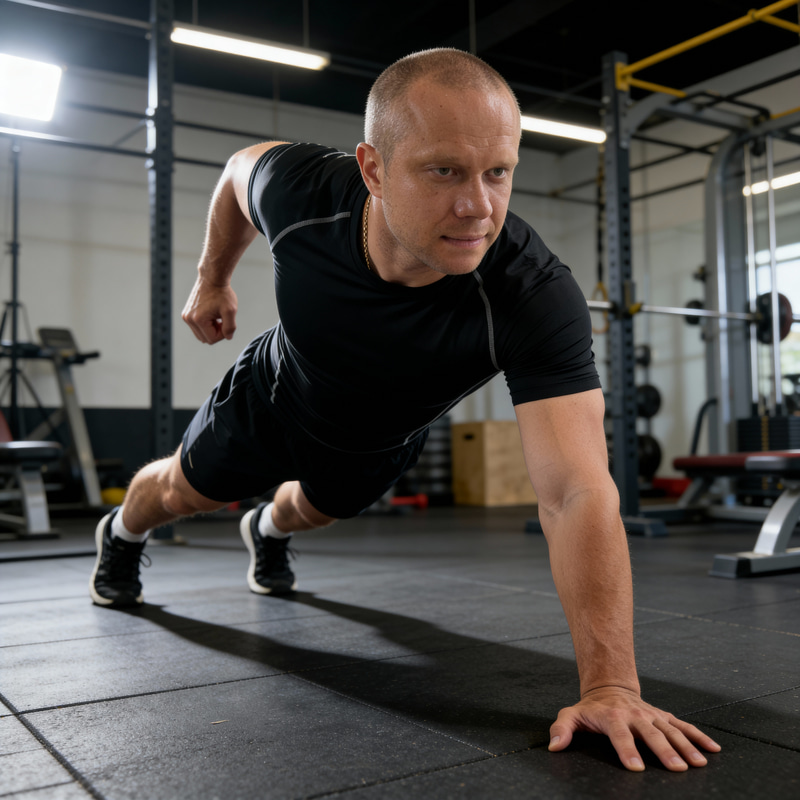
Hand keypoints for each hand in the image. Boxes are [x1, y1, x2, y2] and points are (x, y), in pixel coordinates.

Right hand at [181, 275, 237, 343]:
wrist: (212, 278)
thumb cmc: (221, 292)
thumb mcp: (230, 310)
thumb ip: (230, 327)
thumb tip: (228, 337)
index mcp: (198, 319)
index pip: (212, 339)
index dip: (223, 334)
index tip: (226, 322)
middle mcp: (188, 319)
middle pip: (205, 339)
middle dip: (216, 332)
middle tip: (222, 319)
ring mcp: (186, 316)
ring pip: (201, 334)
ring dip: (211, 329)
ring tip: (217, 316)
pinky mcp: (186, 313)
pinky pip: (197, 327)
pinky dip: (206, 325)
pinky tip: (212, 314)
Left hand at [548, 686, 720, 771]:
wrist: (609, 688)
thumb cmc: (590, 708)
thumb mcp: (571, 714)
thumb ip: (561, 729)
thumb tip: (554, 747)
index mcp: (612, 717)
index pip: (619, 735)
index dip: (627, 750)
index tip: (636, 767)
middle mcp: (635, 715)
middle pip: (650, 734)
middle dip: (664, 751)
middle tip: (677, 768)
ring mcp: (652, 715)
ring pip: (671, 730)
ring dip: (686, 746)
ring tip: (699, 763)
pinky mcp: (663, 716)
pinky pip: (684, 726)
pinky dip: (699, 736)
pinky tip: (713, 749)